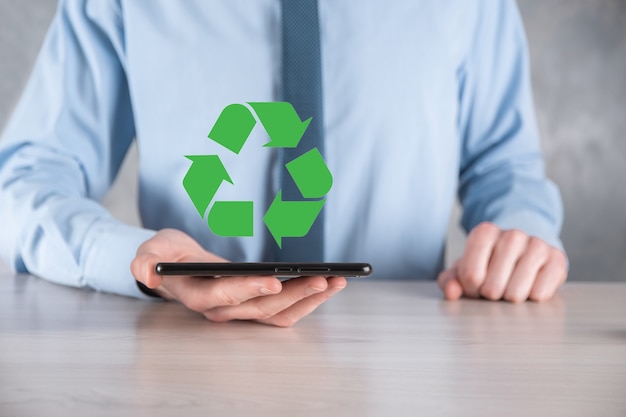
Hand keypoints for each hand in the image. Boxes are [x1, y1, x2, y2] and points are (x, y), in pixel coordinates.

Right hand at [131, 229, 346, 326]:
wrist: (174, 266)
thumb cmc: (165, 257)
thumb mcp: (150, 250)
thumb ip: (145, 260)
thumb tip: (146, 271)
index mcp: (198, 295)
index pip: (226, 295)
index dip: (250, 289)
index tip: (274, 280)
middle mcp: (222, 309)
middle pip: (262, 307)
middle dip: (295, 294)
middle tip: (325, 278)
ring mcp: (240, 311)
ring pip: (278, 313)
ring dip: (308, 299)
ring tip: (337, 280)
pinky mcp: (253, 306)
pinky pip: (283, 312)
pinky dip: (306, 301)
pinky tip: (327, 286)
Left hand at [437, 222, 566, 302]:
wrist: (525, 252)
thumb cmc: (490, 264)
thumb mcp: (464, 269)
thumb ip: (449, 280)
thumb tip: (451, 292)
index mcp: (485, 233)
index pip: (470, 276)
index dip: (471, 290)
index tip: (476, 286)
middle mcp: (512, 234)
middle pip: (492, 288)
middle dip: (491, 296)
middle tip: (495, 289)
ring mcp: (537, 245)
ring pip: (516, 294)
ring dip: (511, 299)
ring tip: (511, 288)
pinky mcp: (557, 260)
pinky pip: (539, 295)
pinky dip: (532, 299)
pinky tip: (530, 287)